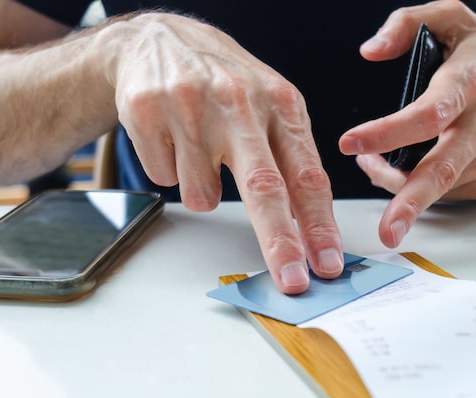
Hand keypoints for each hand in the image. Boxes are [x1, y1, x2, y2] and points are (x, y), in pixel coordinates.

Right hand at [109, 13, 343, 293]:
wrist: (158, 40)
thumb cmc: (225, 83)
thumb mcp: (271, 107)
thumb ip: (291, 161)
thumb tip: (308, 230)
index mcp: (281, 103)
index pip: (307, 175)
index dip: (319, 226)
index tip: (327, 264)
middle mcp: (239, 102)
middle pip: (264, 187)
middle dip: (280, 242)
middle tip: (291, 280)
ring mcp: (190, 107)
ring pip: (202, 195)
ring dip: (202, 189)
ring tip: (200, 150)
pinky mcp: (147, 114)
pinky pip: (165, 179)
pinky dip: (171, 170)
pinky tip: (174, 138)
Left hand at [338, 0, 475, 247]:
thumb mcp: (455, 19)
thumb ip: (407, 23)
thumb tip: (371, 50)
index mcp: (471, 82)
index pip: (428, 113)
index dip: (389, 131)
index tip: (351, 143)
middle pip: (443, 169)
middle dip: (410, 202)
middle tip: (386, 230)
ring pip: (439, 185)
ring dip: (398, 188)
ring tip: (372, 167)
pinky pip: (447, 192)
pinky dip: (419, 189)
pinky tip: (403, 173)